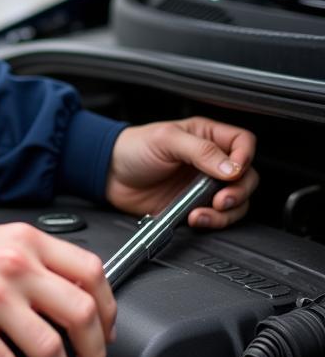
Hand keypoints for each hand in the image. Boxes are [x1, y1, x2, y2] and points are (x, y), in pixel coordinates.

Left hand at [106, 116, 257, 227]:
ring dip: (228, 211)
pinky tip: (196, 217)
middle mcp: (210, 161)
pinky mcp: (194, 205)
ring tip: (207, 210)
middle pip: (247, 176)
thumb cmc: (132, 147)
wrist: (109, 174)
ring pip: (237, 201)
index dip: (245, 156)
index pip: (243, 142)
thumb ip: (200, 151)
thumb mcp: (166, 140)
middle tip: (223, 198)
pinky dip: (212, 220)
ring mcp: (204, 185)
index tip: (234, 170)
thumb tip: (232, 168)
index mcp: (206, 136)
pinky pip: (217, 216)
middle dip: (240, 190)